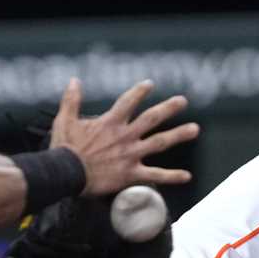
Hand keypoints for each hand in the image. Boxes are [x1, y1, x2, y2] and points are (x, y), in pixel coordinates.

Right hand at [48, 78, 197, 194]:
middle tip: (182, 101)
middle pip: (151, 118)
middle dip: (168, 109)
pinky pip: (155, 176)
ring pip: (159, 143)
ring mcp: (130, 155)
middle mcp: (124, 136)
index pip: (129, 102)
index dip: (140, 91)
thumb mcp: (64, 120)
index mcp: (110, 123)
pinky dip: (172, 176)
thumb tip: (74, 81)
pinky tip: (187, 176)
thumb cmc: (64, 148)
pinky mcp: (130, 174)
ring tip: (194, 129)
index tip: (150, 84)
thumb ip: (71, 100)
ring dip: (178, 135)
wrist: (65, 174)